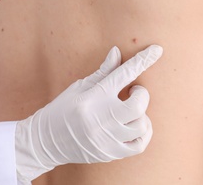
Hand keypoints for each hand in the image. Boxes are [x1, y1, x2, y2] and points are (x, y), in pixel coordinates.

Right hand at [15, 45, 162, 182]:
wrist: (45, 142)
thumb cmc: (62, 109)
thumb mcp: (79, 87)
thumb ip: (102, 72)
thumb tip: (117, 51)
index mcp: (93, 98)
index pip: (123, 74)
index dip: (142, 61)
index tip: (157, 50)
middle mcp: (100, 119)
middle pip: (138, 104)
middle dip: (142, 94)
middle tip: (133, 92)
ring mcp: (106, 139)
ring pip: (141, 125)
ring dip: (142, 115)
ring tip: (132, 111)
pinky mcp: (110, 153)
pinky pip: (139, 145)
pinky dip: (143, 134)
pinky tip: (135, 126)